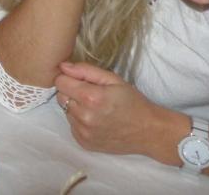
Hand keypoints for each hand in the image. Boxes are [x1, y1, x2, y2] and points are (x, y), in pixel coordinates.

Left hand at [55, 61, 186, 158]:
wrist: (149, 131)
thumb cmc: (133, 102)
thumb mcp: (113, 79)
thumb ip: (86, 70)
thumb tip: (62, 66)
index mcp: (91, 98)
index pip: (60, 82)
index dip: (69, 78)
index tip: (80, 80)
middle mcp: (84, 117)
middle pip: (61, 96)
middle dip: (71, 92)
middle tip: (91, 94)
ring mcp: (83, 132)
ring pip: (65, 111)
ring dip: (75, 107)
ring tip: (96, 108)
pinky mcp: (83, 142)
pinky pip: (72, 125)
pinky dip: (79, 120)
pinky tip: (96, 120)